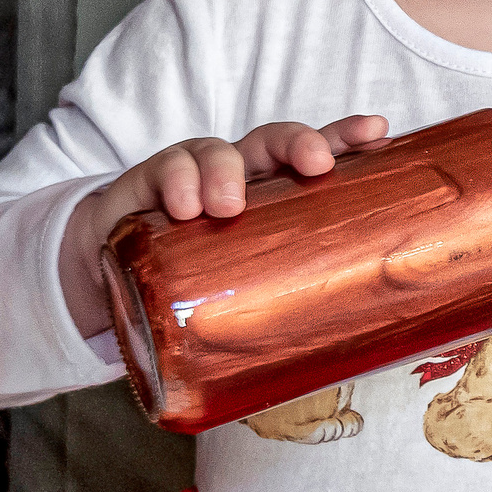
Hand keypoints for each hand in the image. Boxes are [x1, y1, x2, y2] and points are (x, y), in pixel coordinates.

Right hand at [60, 116, 388, 335]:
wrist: (115, 279)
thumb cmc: (196, 282)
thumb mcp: (244, 291)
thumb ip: (282, 310)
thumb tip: (346, 362)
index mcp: (274, 196)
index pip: (315, 156)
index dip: (346, 138)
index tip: (376, 130)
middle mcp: (240, 177)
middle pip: (273, 141)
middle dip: (298, 142)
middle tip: (315, 164)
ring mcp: (194, 176)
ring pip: (218, 152)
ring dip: (226, 172)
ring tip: (226, 206)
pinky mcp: (149, 185)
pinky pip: (164, 172)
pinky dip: (177, 184)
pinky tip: (182, 207)